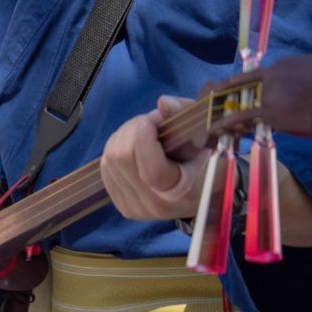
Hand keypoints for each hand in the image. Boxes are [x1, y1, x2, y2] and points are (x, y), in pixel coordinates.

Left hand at [100, 96, 209, 220]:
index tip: (150, 121)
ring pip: (110, 160)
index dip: (144, 141)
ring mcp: (136, 208)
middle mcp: (157, 205)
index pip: (153, 172)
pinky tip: (133, 146)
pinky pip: (105, 167)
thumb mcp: (206, 133)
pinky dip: (116, 148)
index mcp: (183, 191)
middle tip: (150, 121)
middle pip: (124, 160)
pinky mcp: (123, 205)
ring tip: (143, 132)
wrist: (201, 194)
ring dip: (123, 136)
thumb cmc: (206, 159)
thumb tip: (163, 103)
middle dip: (133, 129)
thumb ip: (187, 114)